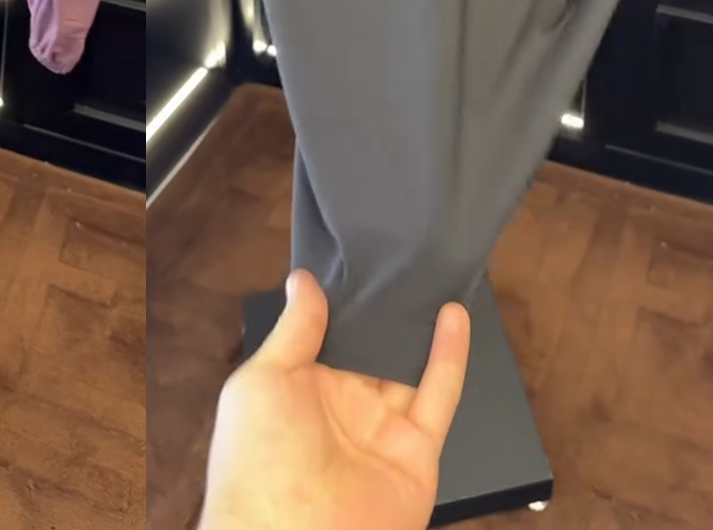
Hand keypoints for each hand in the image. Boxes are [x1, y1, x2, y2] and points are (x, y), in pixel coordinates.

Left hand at [200, 270, 470, 529]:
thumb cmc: (258, 460)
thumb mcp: (262, 381)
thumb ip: (294, 331)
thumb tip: (304, 282)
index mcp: (298, 388)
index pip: (325, 332)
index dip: (341, 296)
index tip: (357, 252)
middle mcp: (342, 406)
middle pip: (370, 345)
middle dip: (383, 306)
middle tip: (401, 252)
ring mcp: (381, 428)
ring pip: (406, 364)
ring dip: (418, 322)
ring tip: (431, 268)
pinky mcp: (417, 451)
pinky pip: (437, 397)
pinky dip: (449, 355)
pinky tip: (453, 313)